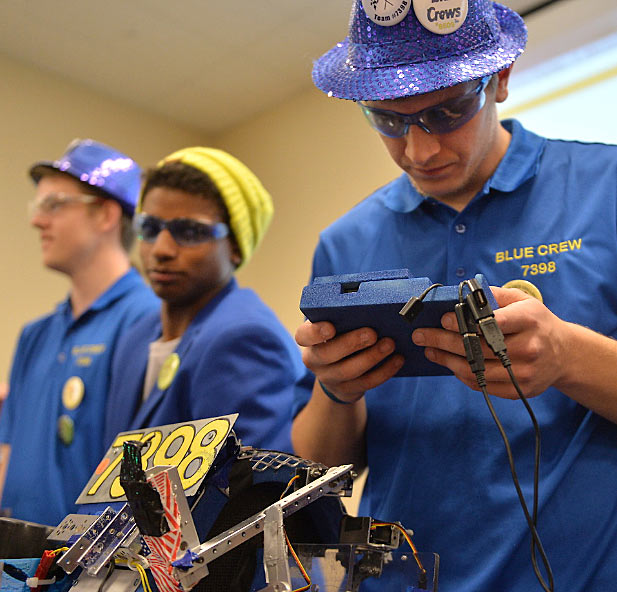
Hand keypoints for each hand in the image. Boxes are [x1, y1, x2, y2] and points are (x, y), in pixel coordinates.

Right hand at [295, 320, 403, 401]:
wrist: (338, 372)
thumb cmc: (340, 337)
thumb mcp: (335, 325)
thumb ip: (343, 316)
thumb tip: (372, 301)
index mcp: (309, 339)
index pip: (303, 335)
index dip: (314, 332)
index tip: (331, 326)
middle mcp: (315, 360)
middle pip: (327, 354)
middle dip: (351, 343)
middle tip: (372, 333)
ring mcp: (329, 377)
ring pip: (348, 371)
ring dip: (371, 357)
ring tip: (390, 344)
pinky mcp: (347, 389)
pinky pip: (366, 383)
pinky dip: (384, 371)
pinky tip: (397, 360)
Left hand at [411, 287, 569, 397]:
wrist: (565, 353)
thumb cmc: (536, 322)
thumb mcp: (522, 300)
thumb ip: (494, 295)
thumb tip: (461, 294)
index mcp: (529, 320)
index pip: (494, 322)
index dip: (466, 321)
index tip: (443, 319)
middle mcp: (529, 347)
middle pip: (479, 347)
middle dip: (444, 341)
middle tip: (420, 335)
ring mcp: (524, 372)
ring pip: (477, 368)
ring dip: (447, 359)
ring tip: (428, 350)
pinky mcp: (520, 389)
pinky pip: (483, 384)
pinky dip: (461, 374)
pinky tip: (448, 363)